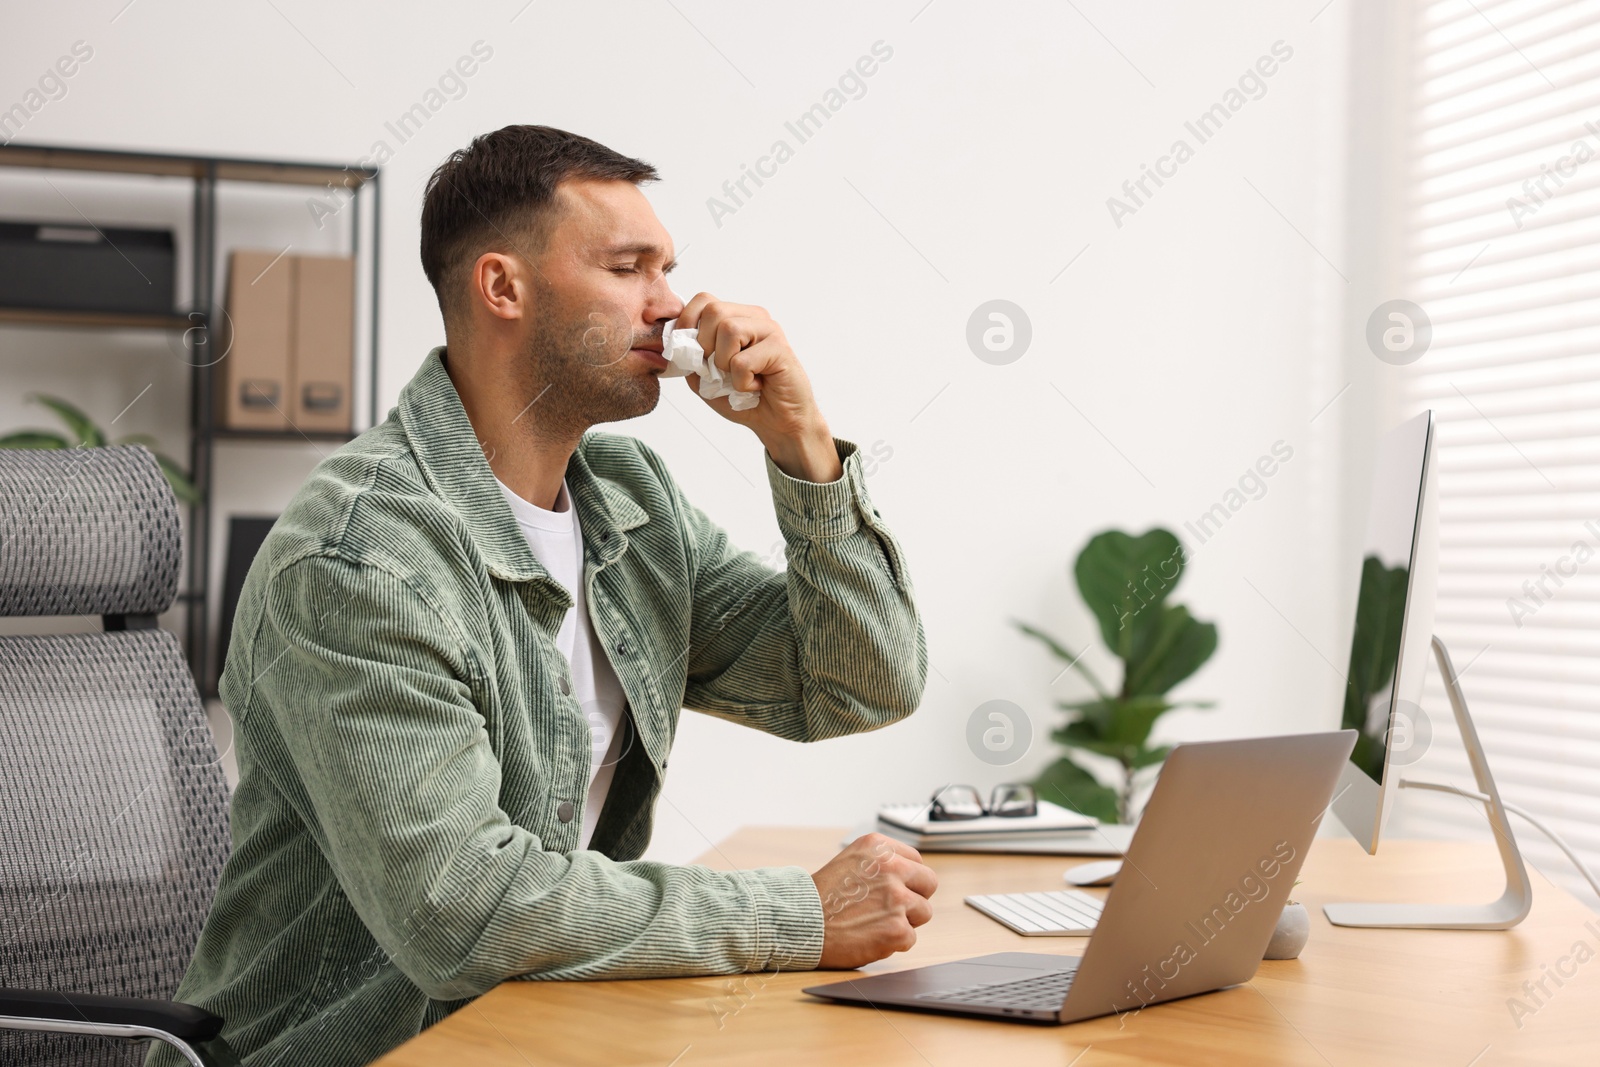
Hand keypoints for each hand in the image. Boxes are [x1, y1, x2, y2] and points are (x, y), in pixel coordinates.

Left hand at [675, 293, 841, 481]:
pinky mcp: (780, 348)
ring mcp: (769, 330)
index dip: (687, 323)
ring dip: (724, 364)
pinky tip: (756, 387)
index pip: (703, 300)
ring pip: (728, 329)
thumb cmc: (745, 399)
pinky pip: (742, 361)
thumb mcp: (705, 379)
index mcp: (735, 318)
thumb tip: (676, 344)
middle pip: (713, 310)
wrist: (778, 423)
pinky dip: (741, 382)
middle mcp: (753, 317)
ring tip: (739, 378)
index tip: (690, 352)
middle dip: (705, 346)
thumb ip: (690, 359)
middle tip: (720, 370)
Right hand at [811, 833, 937, 968]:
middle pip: (928, 883)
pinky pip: (910, 938)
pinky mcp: (897, 929)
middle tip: (890, 908)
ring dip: (904, 920)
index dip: (905, 879)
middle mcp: (891, 867)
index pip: (916, 860)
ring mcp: (896, 899)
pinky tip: (870, 937)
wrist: (799, 924)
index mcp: (879, 846)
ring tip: (875, 922)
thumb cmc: (821, 897)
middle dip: (914, 897)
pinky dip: (893, 943)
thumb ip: (882, 861)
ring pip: (924, 912)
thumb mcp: (851, 860)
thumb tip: (912, 874)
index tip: (889, 888)